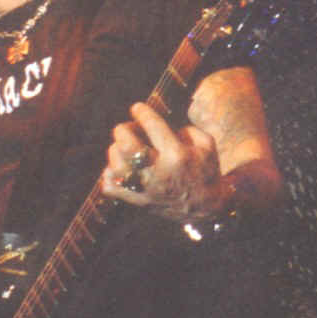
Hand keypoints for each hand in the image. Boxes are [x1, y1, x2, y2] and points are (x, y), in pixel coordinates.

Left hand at [101, 102, 227, 221]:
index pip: (152, 125)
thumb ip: (186, 128)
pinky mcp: (137, 202)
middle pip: (126, 145)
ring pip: (115, 164)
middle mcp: (159, 172)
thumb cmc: (205, 171)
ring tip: (124, 149)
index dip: (141, 111)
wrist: (205, 209)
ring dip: (116, 151)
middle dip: (123, 130)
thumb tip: (159, 125)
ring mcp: (146, 189)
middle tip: (128, 129)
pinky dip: (109, 175)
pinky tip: (120, 168)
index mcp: (177, 155)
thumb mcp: (207, 145)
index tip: (137, 108)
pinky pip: (110, 187)